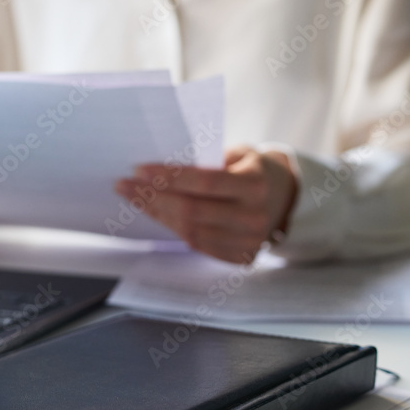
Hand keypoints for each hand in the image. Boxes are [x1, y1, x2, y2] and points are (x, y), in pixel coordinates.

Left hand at [114, 146, 297, 263]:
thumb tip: (160, 169)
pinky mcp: (242, 256)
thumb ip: (208, 160)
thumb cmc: (252, 168)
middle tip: (124, 186)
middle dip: (153, 198)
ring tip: (134, 200)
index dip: (169, 177)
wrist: (285, 197)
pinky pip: (199, 246)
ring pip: (191, 232)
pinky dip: (174, 230)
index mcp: (255, 184)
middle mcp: (254, 216)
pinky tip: (157, 215)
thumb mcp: (238, 153)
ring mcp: (250, 241)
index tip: (138, 170)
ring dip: (157, 216)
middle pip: (192, 211)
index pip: (205, 182)